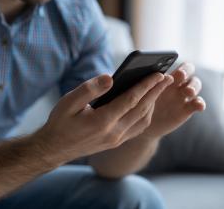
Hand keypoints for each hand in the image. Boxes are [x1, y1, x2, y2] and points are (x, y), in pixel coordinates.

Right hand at [37, 72, 172, 162]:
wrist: (54, 149)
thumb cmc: (60, 122)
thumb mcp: (68, 102)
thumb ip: (89, 89)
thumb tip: (110, 78)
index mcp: (102, 121)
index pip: (131, 100)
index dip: (146, 86)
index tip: (158, 74)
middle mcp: (114, 133)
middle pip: (141, 109)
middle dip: (156, 92)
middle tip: (168, 78)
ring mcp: (116, 140)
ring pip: (142, 120)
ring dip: (153, 103)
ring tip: (160, 89)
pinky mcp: (116, 142)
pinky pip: (137, 128)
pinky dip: (146, 114)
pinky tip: (147, 104)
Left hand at [142, 63, 205, 138]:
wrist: (141, 122)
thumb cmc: (137, 102)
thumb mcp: (137, 91)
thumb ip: (140, 83)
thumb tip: (130, 75)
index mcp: (166, 76)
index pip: (179, 65)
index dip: (181, 67)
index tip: (177, 73)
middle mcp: (177, 83)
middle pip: (189, 72)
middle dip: (187, 72)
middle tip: (181, 77)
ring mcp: (184, 96)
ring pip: (195, 86)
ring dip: (193, 87)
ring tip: (188, 92)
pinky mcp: (187, 109)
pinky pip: (198, 104)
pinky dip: (200, 104)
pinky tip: (198, 106)